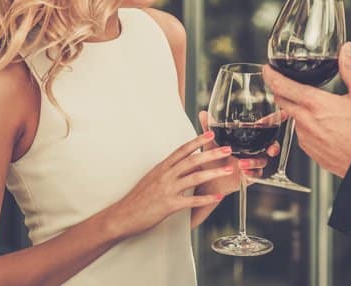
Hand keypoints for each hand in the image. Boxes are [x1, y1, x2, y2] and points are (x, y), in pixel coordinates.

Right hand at [109, 132, 234, 238]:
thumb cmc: (137, 198)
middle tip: (227, 149)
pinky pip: (191, 200)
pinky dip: (206, 198)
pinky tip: (217, 197)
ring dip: (214, 173)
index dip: (197, 141)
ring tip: (228, 170)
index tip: (210, 134)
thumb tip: (183, 165)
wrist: (122, 215)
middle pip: (192, 160)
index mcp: (162, 167)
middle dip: (211, 154)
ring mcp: (167, 189)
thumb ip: (168, 171)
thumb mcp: (152, 178)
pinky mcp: (168, 205)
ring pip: (194, 177)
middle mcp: (165, 175)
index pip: (182, 150)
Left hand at [197, 110, 280, 195]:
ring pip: (263, 161)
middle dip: (274, 146)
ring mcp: (253, 162)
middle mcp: (254, 149)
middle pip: (271, 145)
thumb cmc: (213, 158)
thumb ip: (209, 127)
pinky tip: (243, 172)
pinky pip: (256, 175)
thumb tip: (203, 113)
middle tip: (271, 149)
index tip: (284, 113)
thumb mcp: (211, 141)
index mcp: (248, 137)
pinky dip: (251, 173)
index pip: (264, 127)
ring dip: (255, 161)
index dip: (275, 120)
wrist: (208, 178)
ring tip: (243, 163)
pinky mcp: (251, 175)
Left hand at [263, 42, 350, 177]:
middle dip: (280, 90)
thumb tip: (348, 49)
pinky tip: (320, 124)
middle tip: (285, 82)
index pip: (282, 86)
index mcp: (314, 102)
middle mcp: (304, 118)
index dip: (270, 75)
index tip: (266, 68)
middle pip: (280, 99)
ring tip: (314, 107)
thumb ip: (350, 69)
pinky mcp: (306, 147)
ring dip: (296, 108)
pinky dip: (305, 124)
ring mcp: (303, 135)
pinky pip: (299, 131)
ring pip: (291, 115)